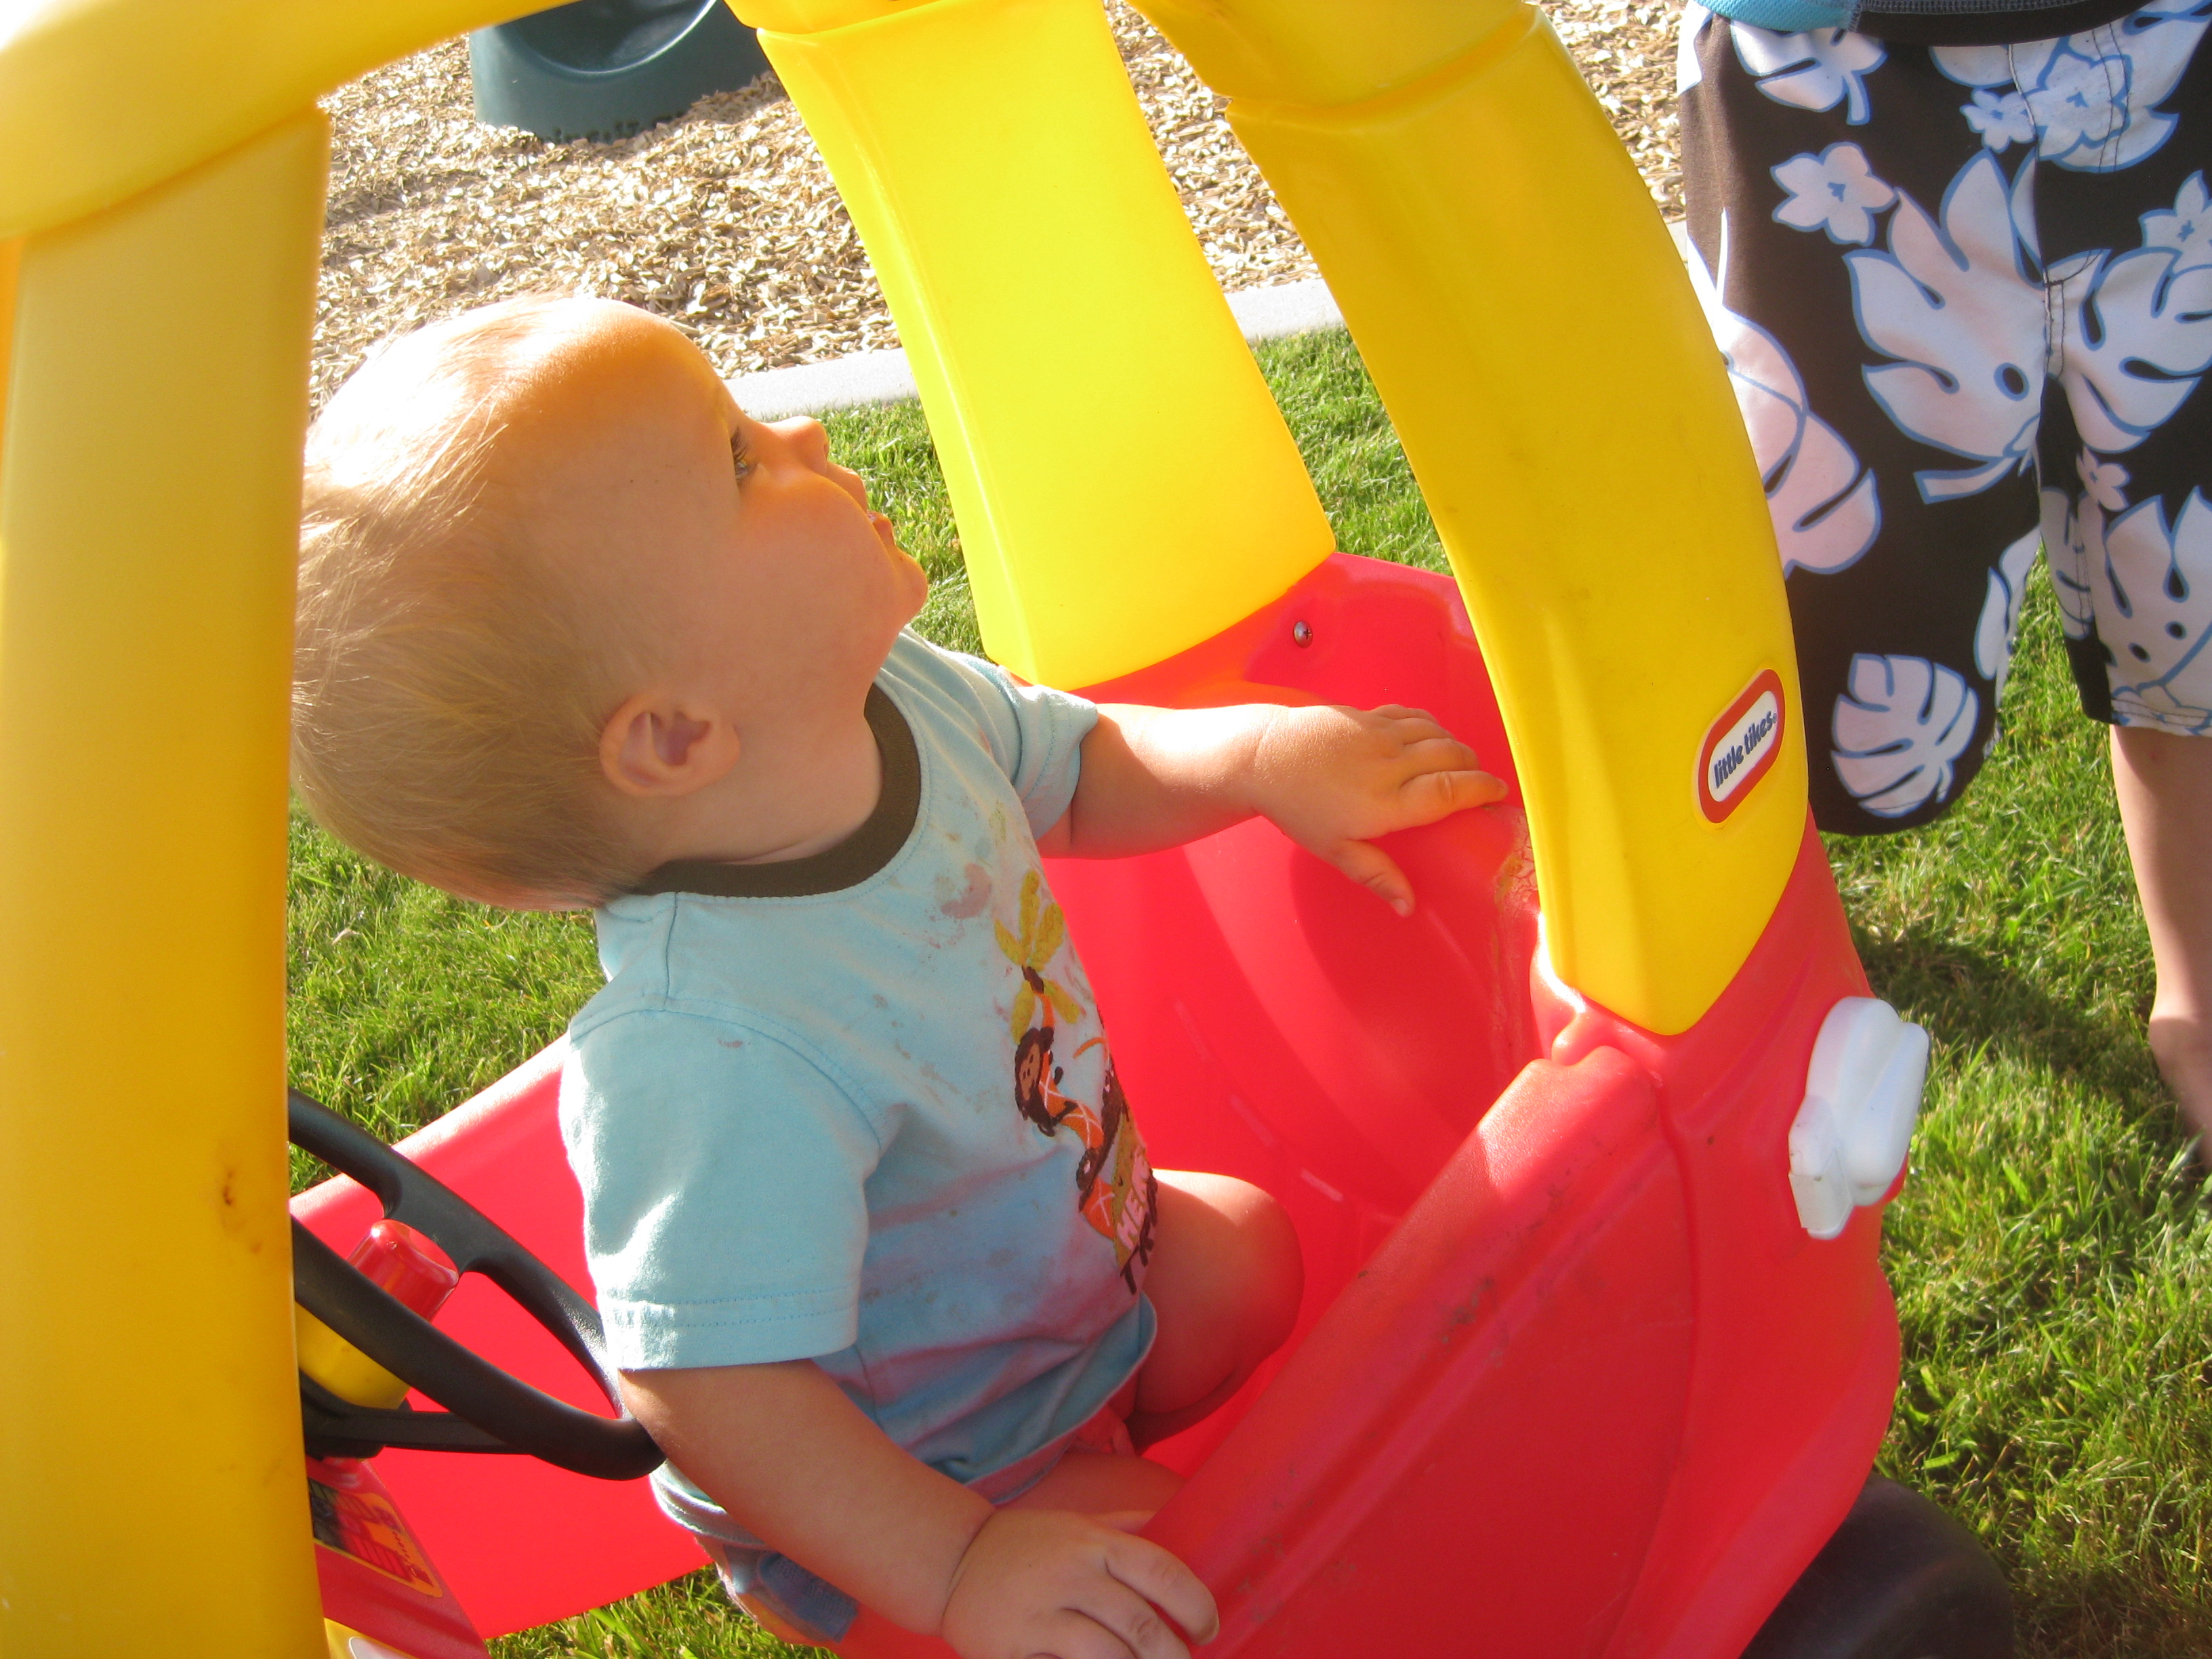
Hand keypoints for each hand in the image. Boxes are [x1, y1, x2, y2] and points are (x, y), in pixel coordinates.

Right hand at [940, 1507, 1219, 1658]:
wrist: (952, 1560)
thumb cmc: (1025, 1543)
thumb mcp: (1076, 1523)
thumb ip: (1125, 1527)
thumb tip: (1178, 1522)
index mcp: (1093, 1543)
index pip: (1161, 1571)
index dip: (1196, 1604)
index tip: (1209, 1629)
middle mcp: (1071, 1575)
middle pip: (1140, 1624)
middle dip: (1173, 1655)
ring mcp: (1040, 1614)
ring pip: (1108, 1655)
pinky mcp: (1013, 1649)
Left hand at [1247, 704, 1504, 915]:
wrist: (1263, 758)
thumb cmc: (1298, 809)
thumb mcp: (1335, 849)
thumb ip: (1376, 874)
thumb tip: (1409, 907)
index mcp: (1385, 802)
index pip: (1449, 791)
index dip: (1482, 789)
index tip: (1499, 794)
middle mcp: (1389, 764)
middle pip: (1452, 756)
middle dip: (1474, 767)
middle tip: (1479, 783)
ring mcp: (1379, 734)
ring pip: (1437, 733)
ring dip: (1455, 746)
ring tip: (1459, 763)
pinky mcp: (1368, 715)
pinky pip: (1414, 716)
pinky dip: (1432, 726)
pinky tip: (1432, 738)